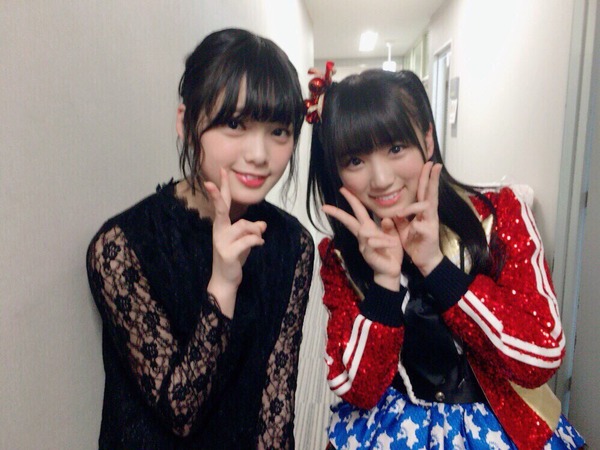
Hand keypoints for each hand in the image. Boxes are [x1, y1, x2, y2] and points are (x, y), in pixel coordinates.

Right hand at [205, 168, 266, 316]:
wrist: (226, 279)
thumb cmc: (234, 257)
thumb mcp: (245, 241)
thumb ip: (252, 231)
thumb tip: (263, 224)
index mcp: (221, 226)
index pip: (221, 204)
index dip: (220, 189)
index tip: (219, 173)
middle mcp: (219, 231)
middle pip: (221, 209)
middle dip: (217, 194)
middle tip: (212, 181)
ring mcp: (221, 242)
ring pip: (245, 226)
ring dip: (256, 231)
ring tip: (259, 237)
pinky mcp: (228, 253)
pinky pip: (249, 240)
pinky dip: (258, 241)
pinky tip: (260, 244)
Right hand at [322, 187, 402, 290]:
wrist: (391, 271)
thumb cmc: (391, 252)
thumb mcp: (393, 235)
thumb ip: (388, 226)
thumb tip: (385, 218)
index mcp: (369, 228)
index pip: (358, 212)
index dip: (351, 200)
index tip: (343, 189)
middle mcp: (363, 235)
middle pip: (349, 221)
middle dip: (338, 212)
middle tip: (325, 206)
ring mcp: (363, 245)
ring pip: (365, 231)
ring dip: (380, 235)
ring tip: (391, 243)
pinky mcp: (367, 254)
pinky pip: (372, 243)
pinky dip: (383, 242)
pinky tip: (390, 245)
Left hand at [393, 162, 443, 275]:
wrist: (424, 260)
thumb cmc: (415, 241)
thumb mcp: (404, 227)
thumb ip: (401, 216)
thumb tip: (395, 208)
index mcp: (422, 211)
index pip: (423, 191)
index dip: (425, 177)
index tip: (428, 163)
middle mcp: (429, 214)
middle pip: (431, 193)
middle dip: (432, 178)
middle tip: (434, 164)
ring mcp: (431, 223)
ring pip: (428, 207)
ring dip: (414, 207)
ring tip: (400, 214)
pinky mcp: (430, 234)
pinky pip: (422, 227)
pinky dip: (416, 227)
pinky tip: (413, 229)